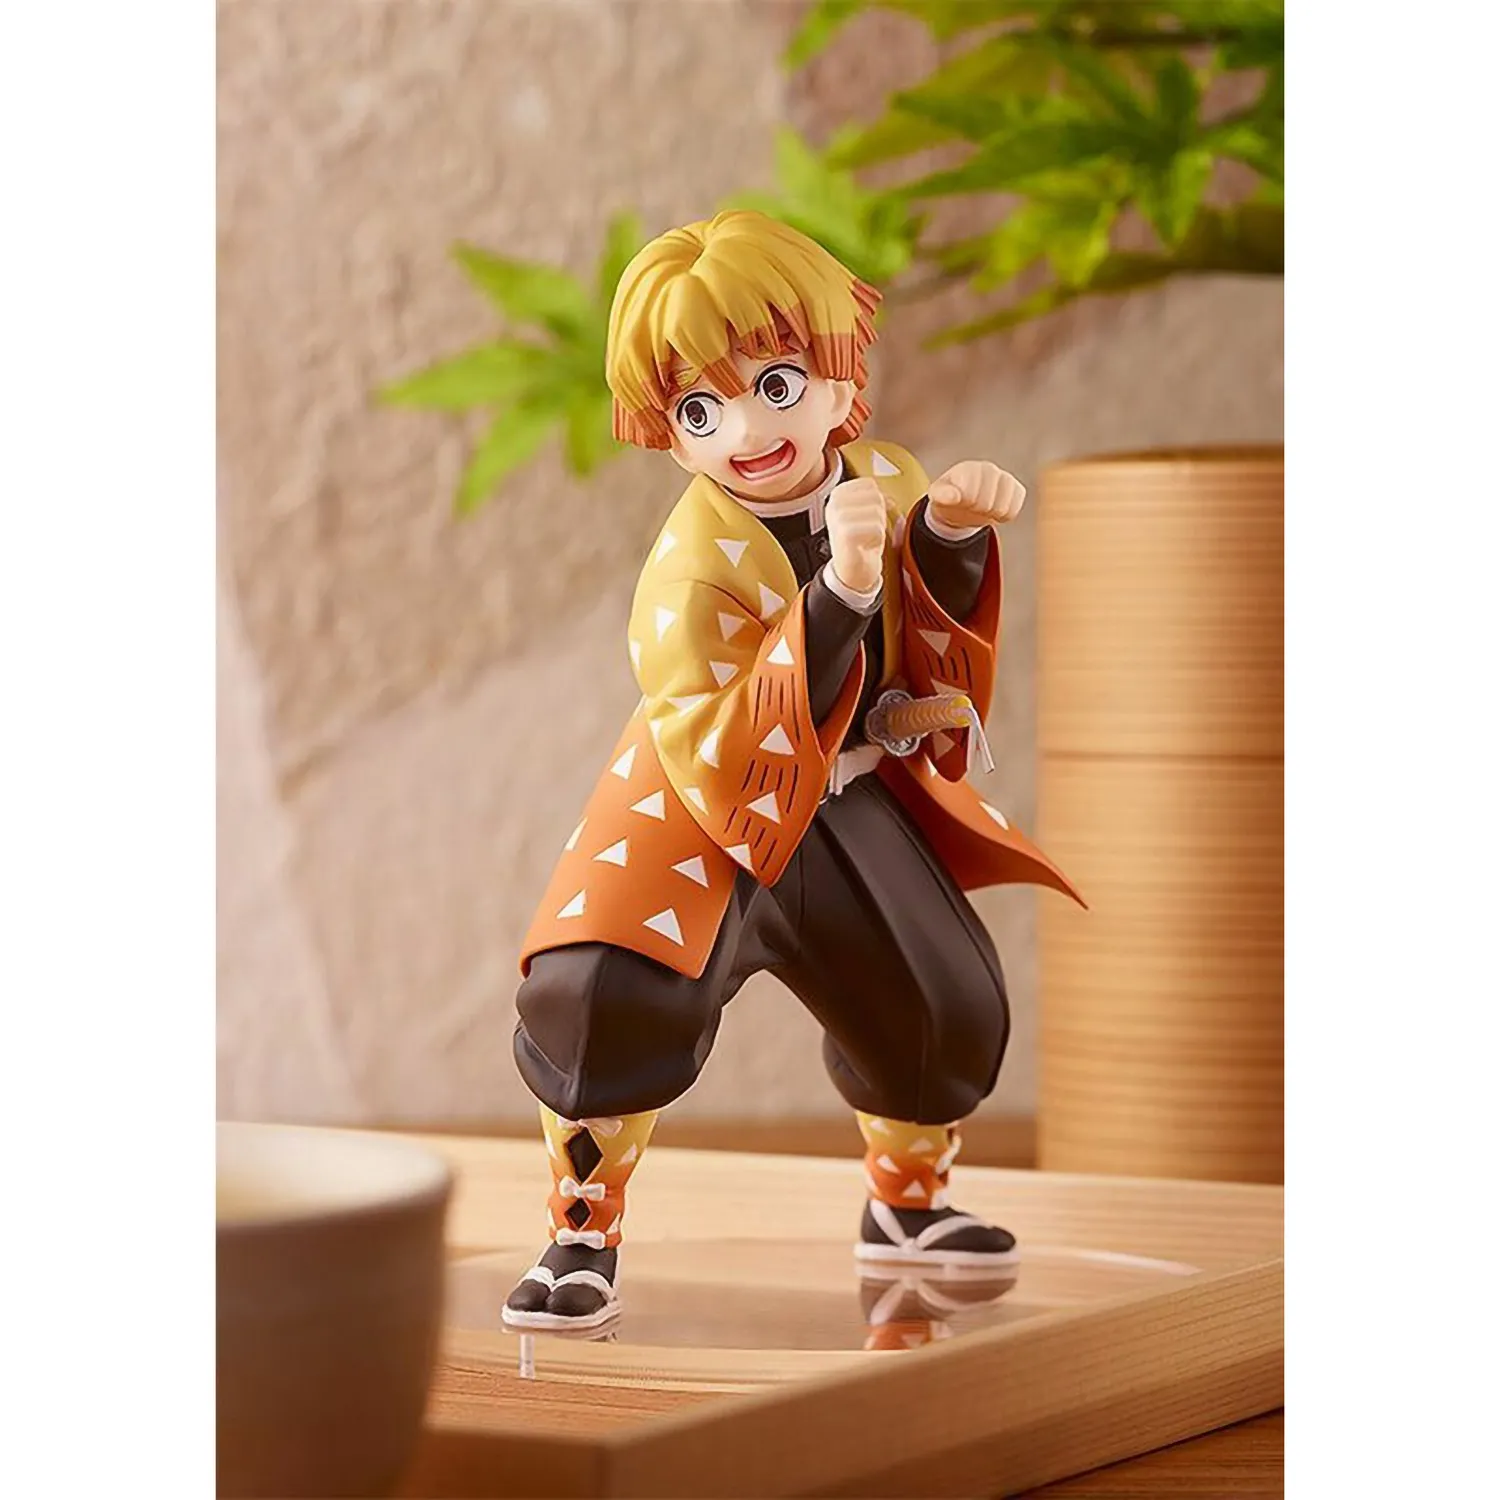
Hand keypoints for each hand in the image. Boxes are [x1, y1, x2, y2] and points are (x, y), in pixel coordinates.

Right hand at [826, 477, 887, 595]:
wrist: (851, 572)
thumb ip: (874, 499)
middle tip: (866, 531)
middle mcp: (834, 503)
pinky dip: (877, 541)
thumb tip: (889, 498)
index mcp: (837, 494)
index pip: (870, 485)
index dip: (876, 502)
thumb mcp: (864, 515)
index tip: (865, 518)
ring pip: (877, 512)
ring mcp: (838, 518)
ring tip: (865, 539)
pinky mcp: (845, 533)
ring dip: (878, 529)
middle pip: (876, 497)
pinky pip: (877, 529)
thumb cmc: (858, 543)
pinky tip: (865, 547)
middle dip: (878, 516)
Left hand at [928, 461, 1025, 529]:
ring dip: (989, 514)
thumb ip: (942, 494)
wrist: (965, 498)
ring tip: (980, 507)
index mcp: (968, 469)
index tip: (958, 500)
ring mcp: (1004, 478)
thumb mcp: (939, 496)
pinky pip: (1013, 511)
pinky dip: (1002, 516)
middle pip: (986, 504)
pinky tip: (993, 508)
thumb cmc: (950, 496)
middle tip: (969, 505)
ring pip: (1001, 509)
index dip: (964, 503)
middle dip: (975, 510)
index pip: (971, 493)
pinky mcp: (1017, 489)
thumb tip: (952, 496)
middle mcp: (988, 469)